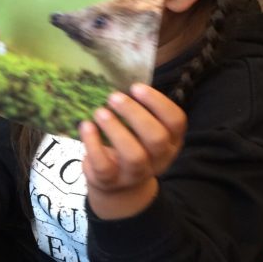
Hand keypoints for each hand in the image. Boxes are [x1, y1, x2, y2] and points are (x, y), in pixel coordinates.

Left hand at [79, 83, 186, 219]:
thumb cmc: (130, 144)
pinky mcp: (111, 181)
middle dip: (135, 114)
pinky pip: (104, 166)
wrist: (117, 186)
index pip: (177, 121)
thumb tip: (118, 75)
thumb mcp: (141, 129)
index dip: (158, 103)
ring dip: (115, 129)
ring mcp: (136, 173)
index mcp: (171, 140)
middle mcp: (159, 158)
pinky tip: (86, 126)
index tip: (136, 86)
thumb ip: (138, 109)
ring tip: (100, 112)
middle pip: (156, 138)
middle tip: (114, 97)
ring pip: (133, 155)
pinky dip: (93, 144)